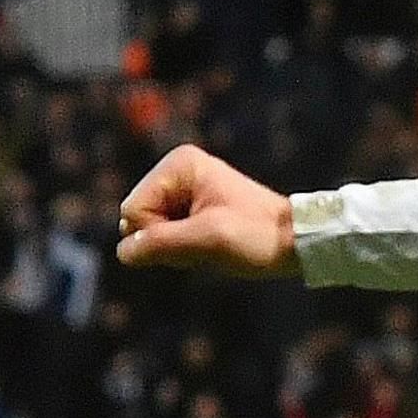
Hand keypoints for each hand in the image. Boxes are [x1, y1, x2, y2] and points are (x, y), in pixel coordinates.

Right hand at [117, 145, 298, 277]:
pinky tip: (210, 245)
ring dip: (176, 248)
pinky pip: (164, 237)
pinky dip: (183, 249)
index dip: (159, 234)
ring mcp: (180, 190)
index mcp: (179, 165)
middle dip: (167, 241)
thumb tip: (123, 252)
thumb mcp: (208, 239)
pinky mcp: (187, 209)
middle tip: (207, 242)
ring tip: (211, 244)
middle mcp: (175, 172)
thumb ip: (161, 243)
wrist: (294, 241)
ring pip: (149, 233)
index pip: (133, 210)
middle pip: (138, 221)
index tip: (201, 233)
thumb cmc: (258, 235)